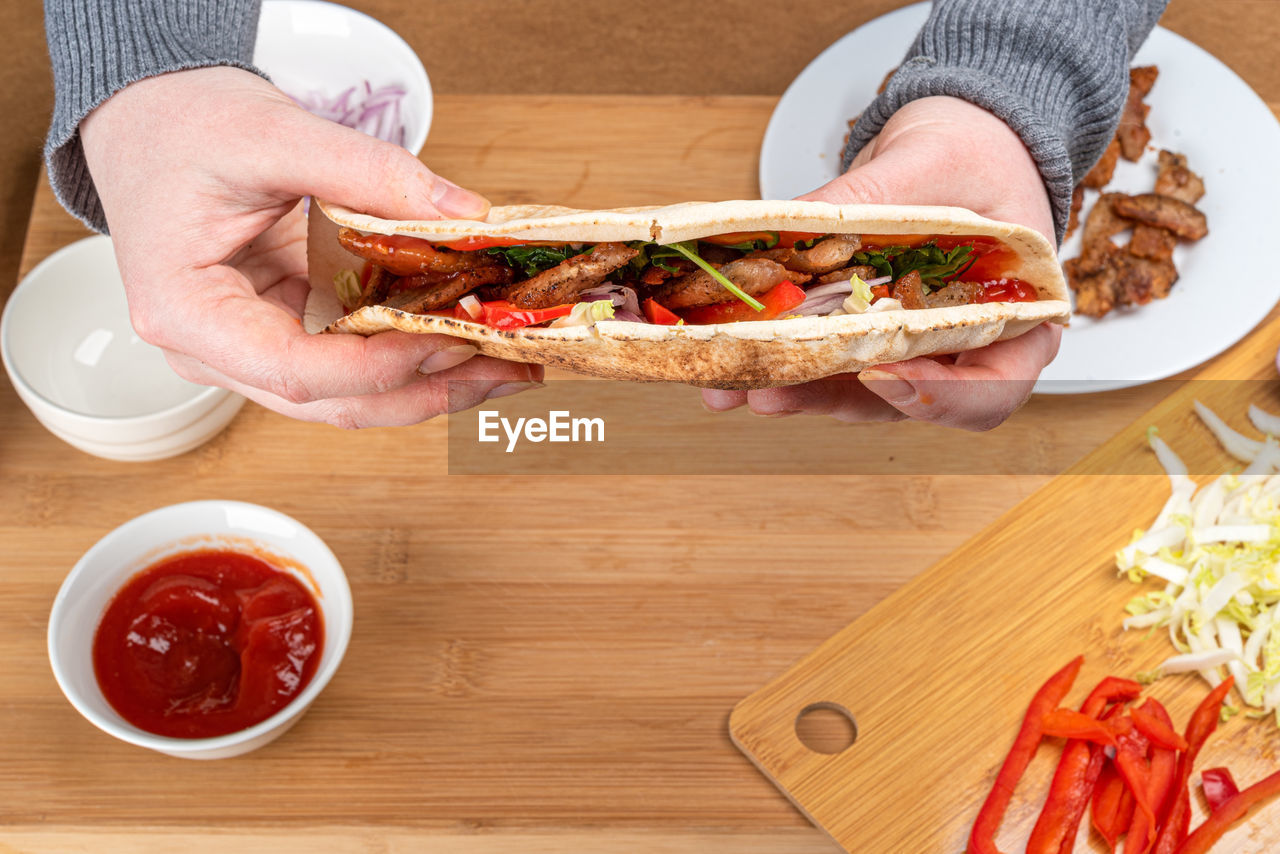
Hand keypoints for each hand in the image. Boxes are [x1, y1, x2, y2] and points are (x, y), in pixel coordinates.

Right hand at [81, 66, 541, 428]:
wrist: (154, 122)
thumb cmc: (182, 129)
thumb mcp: (275, 134)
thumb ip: (370, 172)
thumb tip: (463, 214)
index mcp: (186, 311)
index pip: (294, 370)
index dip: (379, 367)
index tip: (448, 340)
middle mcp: (215, 350)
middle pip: (332, 401)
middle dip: (428, 391)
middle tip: (508, 368)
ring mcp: (252, 348)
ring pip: (351, 395)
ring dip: (431, 383)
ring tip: (506, 362)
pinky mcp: (286, 332)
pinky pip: (355, 361)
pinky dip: (412, 353)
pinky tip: (466, 339)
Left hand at [703, 96, 1061, 429]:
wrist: (958, 139)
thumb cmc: (976, 153)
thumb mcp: (930, 162)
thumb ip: (871, 196)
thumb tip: (792, 220)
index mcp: (1018, 317)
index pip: (993, 388)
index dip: (938, 398)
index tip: (879, 376)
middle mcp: (966, 349)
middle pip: (907, 402)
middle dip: (831, 398)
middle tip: (770, 390)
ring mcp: (912, 350)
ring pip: (855, 393)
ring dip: (794, 390)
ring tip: (731, 383)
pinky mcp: (865, 339)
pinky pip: (826, 363)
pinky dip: (781, 363)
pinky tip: (729, 361)